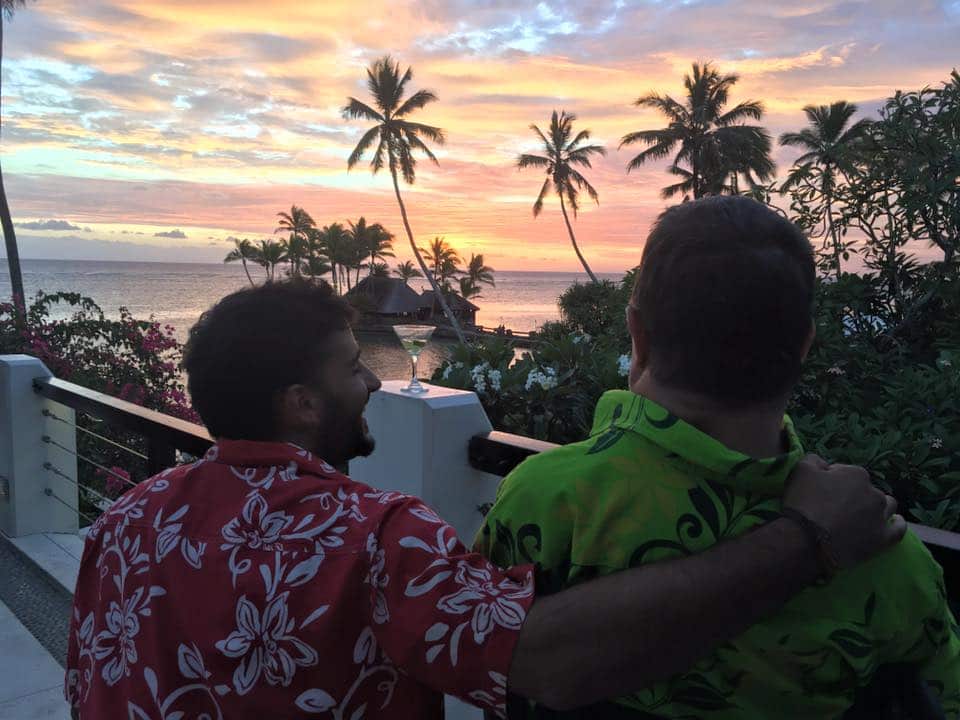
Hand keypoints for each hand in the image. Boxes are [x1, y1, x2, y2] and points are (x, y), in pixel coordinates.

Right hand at [782, 454, 905, 569]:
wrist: (805, 539)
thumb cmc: (802, 502)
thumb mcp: (801, 469)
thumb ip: (815, 459)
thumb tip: (824, 463)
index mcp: (856, 474)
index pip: (846, 473)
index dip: (833, 481)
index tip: (822, 492)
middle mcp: (874, 492)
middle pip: (866, 490)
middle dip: (854, 495)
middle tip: (835, 506)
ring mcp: (880, 516)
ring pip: (886, 506)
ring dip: (876, 507)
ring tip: (861, 515)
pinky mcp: (883, 538)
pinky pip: (898, 529)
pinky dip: (897, 524)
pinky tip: (894, 522)